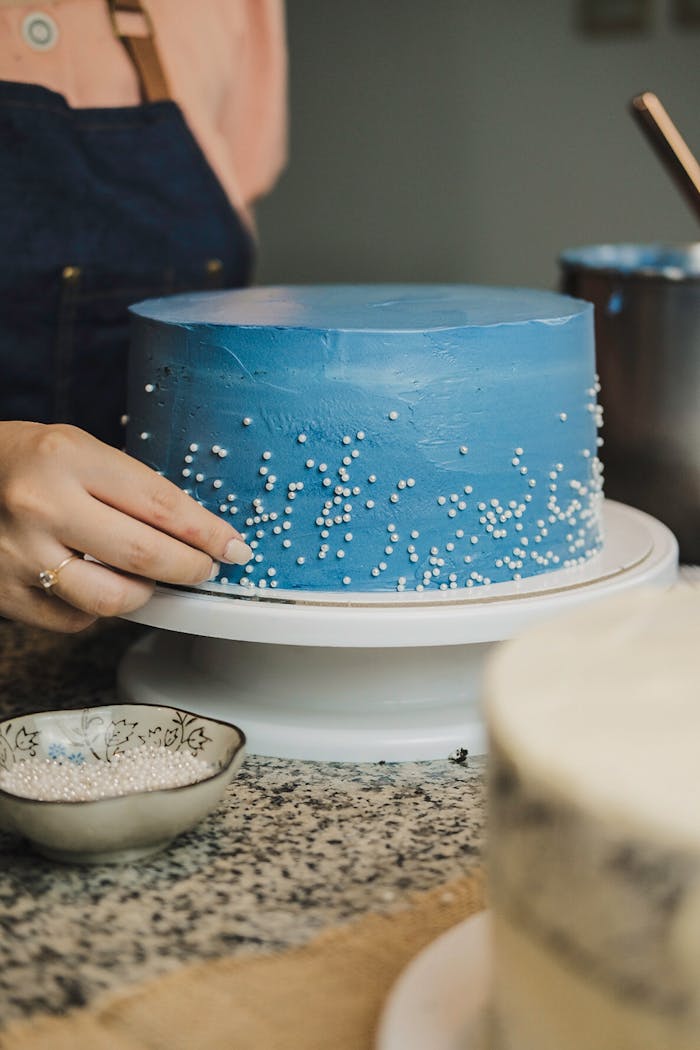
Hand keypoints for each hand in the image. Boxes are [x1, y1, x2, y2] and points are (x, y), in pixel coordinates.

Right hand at [0, 422, 251, 631]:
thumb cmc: (31, 462)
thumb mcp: (81, 451)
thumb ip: (133, 489)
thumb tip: (197, 534)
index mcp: (69, 459)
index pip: (160, 504)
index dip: (208, 532)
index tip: (234, 547)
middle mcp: (43, 507)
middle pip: (144, 555)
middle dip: (190, 568)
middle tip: (204, 568)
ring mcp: (21, 555)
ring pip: (112, 599)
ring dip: (146, 593)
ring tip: (149, 577)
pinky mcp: (7, 594)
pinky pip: (77, 619)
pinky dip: (98, 608)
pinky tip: (96, 582)